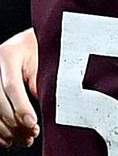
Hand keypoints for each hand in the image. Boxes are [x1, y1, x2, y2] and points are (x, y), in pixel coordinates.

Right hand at [0, 28, 38, 148]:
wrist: (34, 41)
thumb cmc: (42, 50)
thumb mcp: (44, 61)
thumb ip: (42, 81)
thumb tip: (49, 108)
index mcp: (8, 54)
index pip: (11, 85)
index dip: (21, 106)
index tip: (32, 122)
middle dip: (15, 122)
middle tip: (31, 133)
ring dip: (7, 129)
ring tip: (24, 138)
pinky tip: (8, 139)